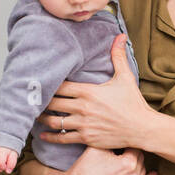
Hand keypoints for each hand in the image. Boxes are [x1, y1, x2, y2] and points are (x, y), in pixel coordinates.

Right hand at [0, 146, 16, 173]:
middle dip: (0, 168)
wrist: (3, 137)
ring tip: (0, 164)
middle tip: (4, 163)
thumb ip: (12, 163)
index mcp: (0, 152)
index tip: (6, 164)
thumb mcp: (14, 154)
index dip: (4, 167)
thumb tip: (8, 171)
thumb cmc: (9, 146)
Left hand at [35, 36, 155, 150]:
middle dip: (41, 101)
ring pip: (54, 121)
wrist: (142, 128)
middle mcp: (83, 107)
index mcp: (88, 91)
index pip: (60, 86)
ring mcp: (83, 124)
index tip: (39, 83)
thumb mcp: (125, 77)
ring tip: (35, 116)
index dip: (48, 84)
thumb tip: (120, 36)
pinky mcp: (86, 138)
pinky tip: (42, 135)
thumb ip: (118, 56)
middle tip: (32, 100)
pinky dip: (50, 136)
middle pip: (53, 103)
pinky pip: (62, 138)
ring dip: (42, 119)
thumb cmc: (133, 103)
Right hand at [57, 146, 157, 174]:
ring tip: (137, 159)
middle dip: (133, 154)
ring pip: (142, 173)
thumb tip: (122, 132)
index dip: (129, 142)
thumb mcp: (97, 147)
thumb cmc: (84, 168)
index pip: (135, 147)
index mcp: (129, 163)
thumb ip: (112, 139)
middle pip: (140, 160)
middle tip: (127, 149)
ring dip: (139, 166)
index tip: (127, 139)